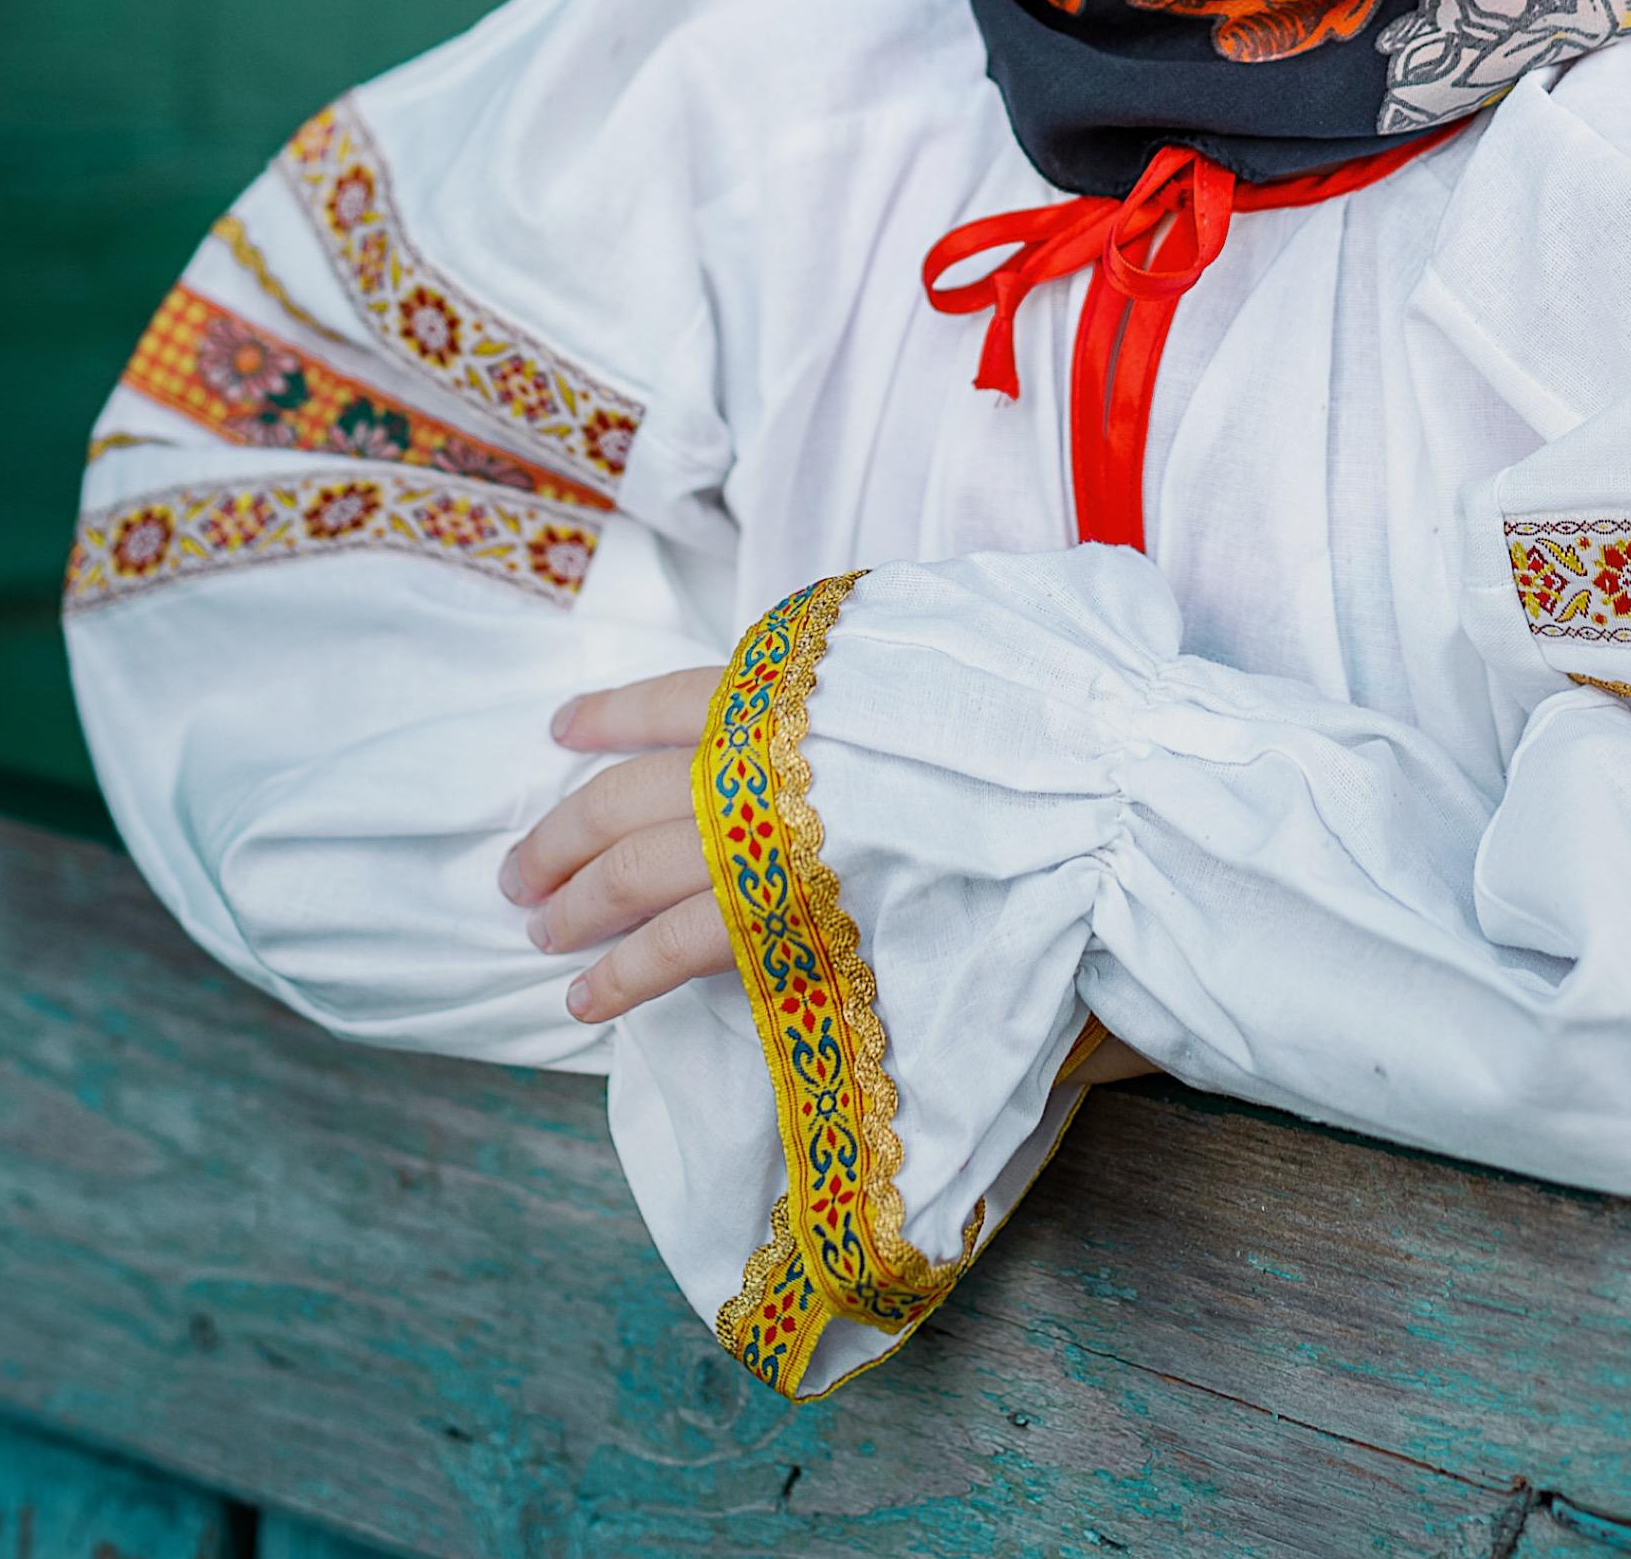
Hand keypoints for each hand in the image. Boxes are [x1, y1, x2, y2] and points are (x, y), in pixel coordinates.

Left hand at [501, 661, 1165, 1078]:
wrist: (1108, 790)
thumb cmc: (1058, 706)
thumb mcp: (967, 632)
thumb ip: (892, 656)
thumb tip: (858, 674)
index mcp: (810, 678)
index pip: (680, 693)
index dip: (612, 715)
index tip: (563, 731)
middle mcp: (776, 751)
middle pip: (634, 792)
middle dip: (566, 832)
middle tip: (522, 869)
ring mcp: (778, 836)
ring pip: (637, 870)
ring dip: (575, 903)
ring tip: (538, 931)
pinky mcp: (795, 920)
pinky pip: (680, 949)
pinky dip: (621, 973)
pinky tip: (585, 997)